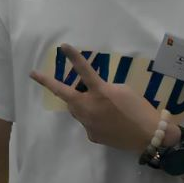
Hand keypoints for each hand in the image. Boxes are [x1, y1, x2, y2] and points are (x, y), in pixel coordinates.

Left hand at [29, 42, 165, 154]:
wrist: (149, 135)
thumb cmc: (139, 109)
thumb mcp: (122, 90)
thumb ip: (103, 88)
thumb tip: (92, 92)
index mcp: (101, 92)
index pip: (84, 71)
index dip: (73, 57)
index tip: (63, 46)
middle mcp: (90, 108)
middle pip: (65, 94)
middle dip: (49, 83)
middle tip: (34, 74)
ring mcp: (89, 124)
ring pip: (76, 109)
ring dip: (79, 103)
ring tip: (96, 103)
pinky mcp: (92, 135)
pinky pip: (87, 123)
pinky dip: (94, 119)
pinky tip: (108, 121)